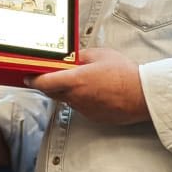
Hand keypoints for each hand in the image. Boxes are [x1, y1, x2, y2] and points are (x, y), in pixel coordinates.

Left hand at [32, 47, 149, 125]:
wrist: (142, 95)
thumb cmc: (124, 73)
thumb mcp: (101, 55)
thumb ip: (81, 56)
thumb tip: (72, 58)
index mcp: (75, 81)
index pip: (44, 82)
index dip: (33, 80)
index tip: (28, 76)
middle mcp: (76, 98)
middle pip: (53, 93)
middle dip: (50, 84)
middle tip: (53, 75)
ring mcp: (84, 109)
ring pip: (68, 100)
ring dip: (69, 91)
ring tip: (84, 81)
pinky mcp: (94, 117)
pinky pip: (81, 107)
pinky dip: (83, 99)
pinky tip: (96, 91)